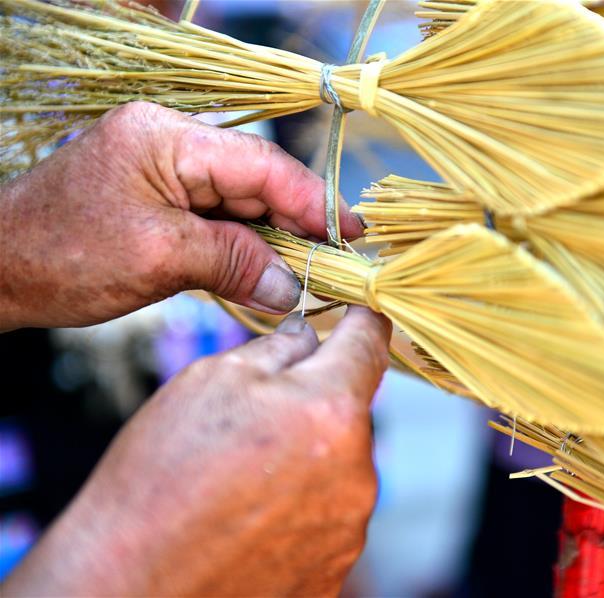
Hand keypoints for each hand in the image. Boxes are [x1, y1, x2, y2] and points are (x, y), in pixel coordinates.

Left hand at [0, 102, 361, 329]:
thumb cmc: (63, 258)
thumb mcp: (160, 259)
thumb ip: (235, 263)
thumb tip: (293, 287)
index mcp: (167, 138)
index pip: (261, 164)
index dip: (312, 200)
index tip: (350, 234)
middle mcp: (170, 142)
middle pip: (255, 180)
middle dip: (298, 223)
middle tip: (338, 263)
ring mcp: (164, 169)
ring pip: (240, 201)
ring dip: (274, 239)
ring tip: (312, 273)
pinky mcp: (160, 197)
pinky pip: (217, 218)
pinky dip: (244, 245)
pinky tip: (268, 270)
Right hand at [3, 306, 390, 596]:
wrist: (130, 586)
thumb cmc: (160, 479)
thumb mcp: (210, 382)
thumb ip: (278, 349)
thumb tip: (310, 335)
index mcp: (330, 410)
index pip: (371, 343)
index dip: (363, 319)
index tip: (358, 311)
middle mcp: (357, 470)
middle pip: (351, 411)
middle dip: (316, 402)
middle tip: (257, 418)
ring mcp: (350, 525)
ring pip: (339, 464)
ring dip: (307, 457)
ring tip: (242, 478)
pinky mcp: (336, 565)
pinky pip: (328, 514)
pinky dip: (299, 505)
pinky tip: (250, 516)